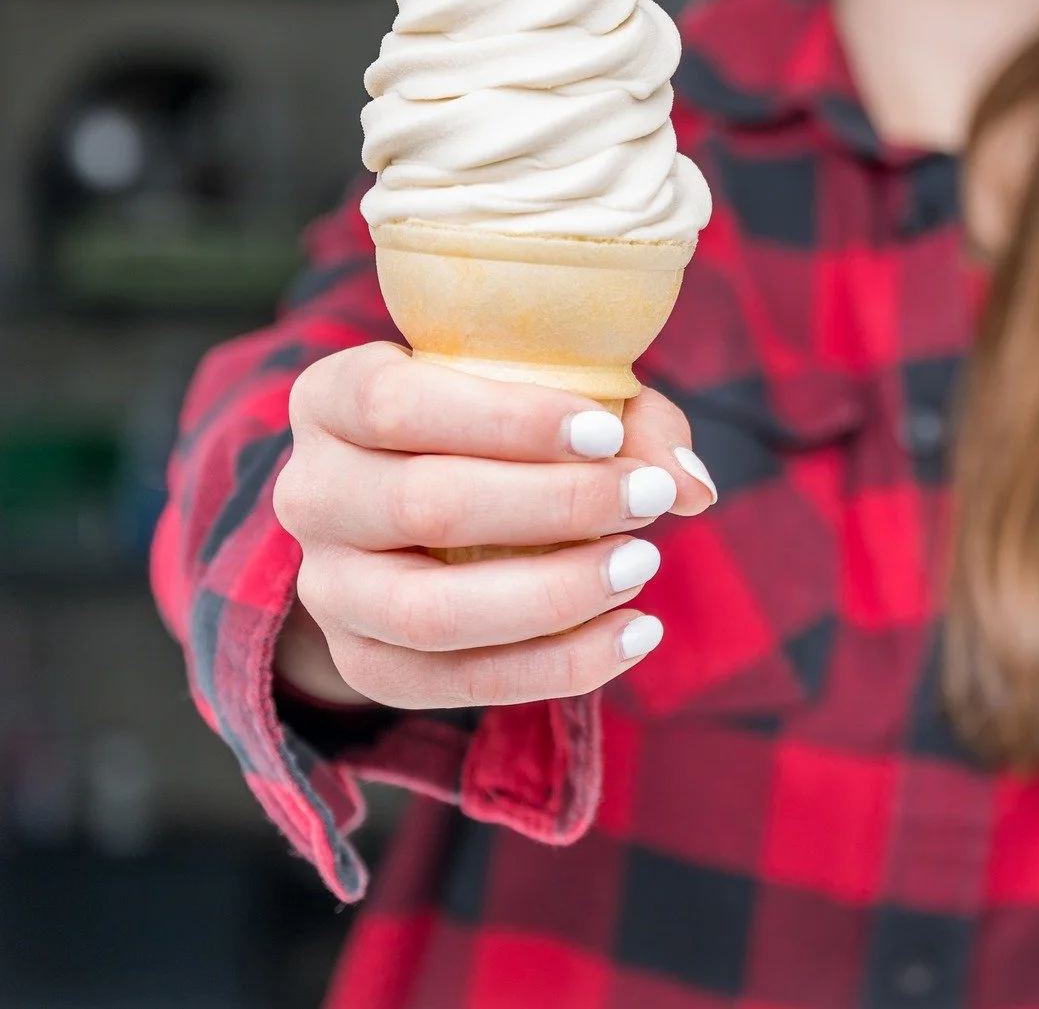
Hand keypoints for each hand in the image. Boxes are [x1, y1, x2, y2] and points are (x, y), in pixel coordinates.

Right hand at [271, 342, 715, 711]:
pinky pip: (454, 685)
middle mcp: (308, 492)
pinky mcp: (363, 663)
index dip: (507, 420)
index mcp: (333, 398)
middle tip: (649, 498)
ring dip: (553, 594)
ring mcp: (327, 588)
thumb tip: (690, 485)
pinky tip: (635, 633)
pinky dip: (556, 667)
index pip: (398, 404)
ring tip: (643, 566)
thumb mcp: (551, 393)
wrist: (427, 500)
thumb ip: (628, 419)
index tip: (605, 432)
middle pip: (425, 505)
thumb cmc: (503, 426)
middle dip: (555, 506)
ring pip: (431, 611)